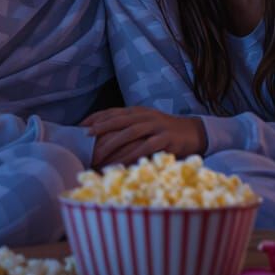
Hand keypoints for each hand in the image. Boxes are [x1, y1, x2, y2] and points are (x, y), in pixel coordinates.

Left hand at [82, 106, 206, 168]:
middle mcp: (146, 116)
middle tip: (85, 137)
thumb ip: (128, 127)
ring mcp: (156, 126)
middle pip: (119, 119)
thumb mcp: (145, 124)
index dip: (96, 117)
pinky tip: (122, 163)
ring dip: (113, 143)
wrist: (194, 132)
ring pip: (131, 132)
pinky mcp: (166, 139)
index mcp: (138, 111)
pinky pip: (146, 146)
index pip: (113, 111)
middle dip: (101, 127)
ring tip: (99, 154)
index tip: (80, 126)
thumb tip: (103, 138)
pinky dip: (132, 155)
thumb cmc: (164, 132)